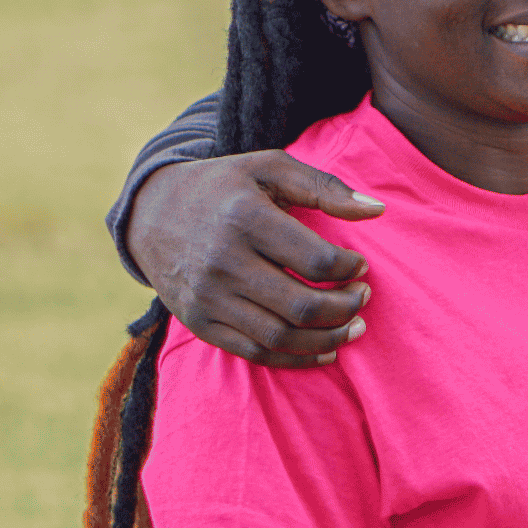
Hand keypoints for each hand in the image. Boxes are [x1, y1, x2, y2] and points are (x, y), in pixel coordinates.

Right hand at [125, 148, 383, 367]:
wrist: (150, 212)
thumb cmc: (223, 189)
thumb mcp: (268, 168)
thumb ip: (324, 186)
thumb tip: (377, 210)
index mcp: (244, 218)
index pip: (316, 260)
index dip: (349, 268)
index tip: (360, 267)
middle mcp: (222, 261)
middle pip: (303, 305)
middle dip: (346, 308)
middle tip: (363, 299)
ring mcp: (208, 296)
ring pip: (282, 337)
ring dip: (329, 338)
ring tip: (354, 327)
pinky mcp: (199, 322)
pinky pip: (256, 353)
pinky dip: (296, 359)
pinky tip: (325, 350)